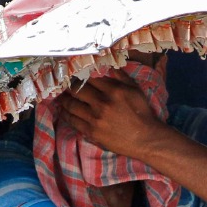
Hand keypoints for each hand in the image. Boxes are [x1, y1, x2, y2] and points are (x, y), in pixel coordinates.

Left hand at [56, 75, 174, 158]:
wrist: (145, 139)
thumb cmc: (142, 113)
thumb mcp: (135, 90)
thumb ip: (122, 77)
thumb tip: (110, 67)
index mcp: (113, 90)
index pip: (89, 78)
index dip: (80, 75)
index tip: (74, 75)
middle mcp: (102, 103)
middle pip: (77, 90)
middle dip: (69, 86)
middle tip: (64, 85)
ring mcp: (95, 118)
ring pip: (71, 105)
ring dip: (64, 99)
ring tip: (62, 97)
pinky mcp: (91, 131)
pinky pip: (73, 120)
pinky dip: (66, 114)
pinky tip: (64, 111)